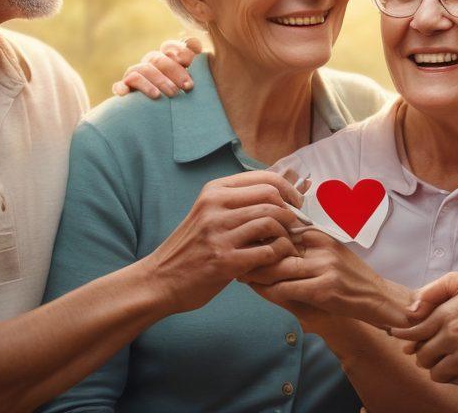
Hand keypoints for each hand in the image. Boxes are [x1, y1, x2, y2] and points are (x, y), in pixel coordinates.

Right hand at [112, 38, 202, 98]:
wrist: (161, 120)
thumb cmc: (183, 95)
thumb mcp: (191, 79)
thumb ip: (196, 62)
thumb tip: (195, 45)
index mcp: (166, 58)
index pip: (169, 47)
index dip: (180, 51)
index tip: (191, 62)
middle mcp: (150, 64)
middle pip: (158, 59)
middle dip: (174, 71)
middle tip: (188, 86)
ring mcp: (135, 76)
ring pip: (141, 70)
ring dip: (154, 81)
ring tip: (165, 95)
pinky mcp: (124, 90)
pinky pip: (120, 85)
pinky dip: (121, 87)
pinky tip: (125, 93)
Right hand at [141, 170, 304, 313]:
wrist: (160, 279)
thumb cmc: (191, 247)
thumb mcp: (208, 213)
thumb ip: (238, 201)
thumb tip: (283, 186)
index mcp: (214, 191)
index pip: (265, 178)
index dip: (289, 190)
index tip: (297, 204)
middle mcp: (215, 207)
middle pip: (272, 197)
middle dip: (292, 212)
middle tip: (298, 226)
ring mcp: (219, 234)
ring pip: (271, 221)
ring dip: (287, 234)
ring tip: (287, 244)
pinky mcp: (224, 261)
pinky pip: (267, 251)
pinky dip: (279, 255)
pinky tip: (276, 260)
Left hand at [242, 229, 412, 328]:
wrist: (377, 298)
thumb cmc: (348, 276)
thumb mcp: (327, 252)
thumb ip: (302, 245)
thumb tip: (268, 241)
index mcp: (320, 234)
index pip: (282, 227)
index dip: (260, 234)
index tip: (241, 237)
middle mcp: (321, 246)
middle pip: (277, 245)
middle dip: (253, 252)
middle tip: (233, 257)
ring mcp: (324, 267)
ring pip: (278, 268)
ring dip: (256, 273)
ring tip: (240, 274)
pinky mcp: (324, 289)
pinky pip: (287, 289)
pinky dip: (269, 291)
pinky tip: (258, 291)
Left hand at [388, 273, 457, 399]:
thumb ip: (434, 290)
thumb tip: (411, 310)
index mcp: (447, 318)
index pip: (413, 334)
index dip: (407, 338)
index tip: (405, 341)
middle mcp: (455, 342)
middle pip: (423, 359)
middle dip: (425, 354)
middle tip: (436, 350)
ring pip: (439, 376)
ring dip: (443, 370)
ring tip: (455, 360)